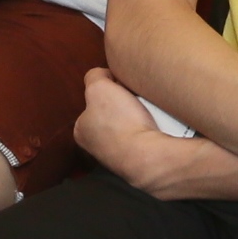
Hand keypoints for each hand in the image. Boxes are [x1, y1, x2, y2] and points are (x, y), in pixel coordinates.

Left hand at [68, 68, 237, 198]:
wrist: (149, 156)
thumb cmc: (120, 121)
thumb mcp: (98, 87)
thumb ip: (95, 76)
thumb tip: (105, 77)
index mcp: (82, 130)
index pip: (93, 102)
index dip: (108, 91)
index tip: (122, 89)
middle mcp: (96, 147)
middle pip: (113, 114)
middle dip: (124, 106)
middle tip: (137, 99)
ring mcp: (119, 156)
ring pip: (130, 126)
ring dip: (139, 117)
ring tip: (149, 111)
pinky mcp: (140, 161)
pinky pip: (145, 137)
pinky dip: (150, 129)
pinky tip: (156, 125)